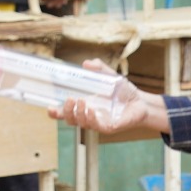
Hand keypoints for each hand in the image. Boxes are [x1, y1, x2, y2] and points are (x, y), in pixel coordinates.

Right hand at [49, 60, 164, 133]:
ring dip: (78, 113)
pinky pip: (95, 126)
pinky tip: (91, 110)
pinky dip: (90, 118)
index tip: (49, 108)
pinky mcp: (108, 127)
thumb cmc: (123, 92)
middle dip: (65, 111)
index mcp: (85, 105)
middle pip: (70, 119)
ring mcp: (98, 123)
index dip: (56, 112)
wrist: (141, 102)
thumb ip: (99, 68)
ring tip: (81, 101)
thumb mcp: (110, 76)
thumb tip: (86, 63)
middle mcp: (89, 116)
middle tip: (69, 99)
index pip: (66, 112)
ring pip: (81, 123)